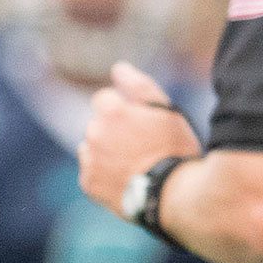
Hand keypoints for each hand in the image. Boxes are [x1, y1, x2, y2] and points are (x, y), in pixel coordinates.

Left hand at [77, 61, 202, 217]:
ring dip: (105, 151)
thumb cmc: (175, 148)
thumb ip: (139, 85)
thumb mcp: (165, 110)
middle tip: (140, 146)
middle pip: (98, 124)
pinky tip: (124, 178)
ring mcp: (89, 160)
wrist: (174, 194)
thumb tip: (117, 68)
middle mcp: (94, 133)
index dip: (123, 110)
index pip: (104, 99)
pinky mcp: (88, 183)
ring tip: (132, 164)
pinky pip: (90, 171)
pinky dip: (102, 173)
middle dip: (113, 130)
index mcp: (111, 111)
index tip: (139, 124)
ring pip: (91, 147)